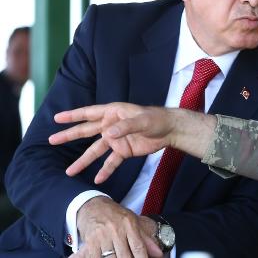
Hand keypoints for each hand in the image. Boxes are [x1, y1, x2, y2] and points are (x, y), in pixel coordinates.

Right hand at [50, 102, 216, 182]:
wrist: (170, 130)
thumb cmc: (157, 119)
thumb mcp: (143, 120)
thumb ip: (126, 126)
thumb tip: (109, 133)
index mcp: (113, 113)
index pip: (89, 113)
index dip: (73, 115)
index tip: (57, 118)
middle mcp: (111, 126)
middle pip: (87, 132)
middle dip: (69, 136)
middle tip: (52, 140)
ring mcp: (116, 139)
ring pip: (96, 151)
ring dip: (83, 161)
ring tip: (69, 172)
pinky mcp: (124, 151)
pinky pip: (111, 162)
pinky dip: (105, 170)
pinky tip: (97, 180)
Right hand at [72, 196, 162, 257]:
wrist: (92, 205)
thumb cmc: (115, 215)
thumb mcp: (133, 222)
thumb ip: (146, 239)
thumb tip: (159, 253)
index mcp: (129, 224)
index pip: (138, 247)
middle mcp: (116, 230)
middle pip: (125, 255)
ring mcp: (102, 236)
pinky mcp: (90, 242)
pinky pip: (95, 257)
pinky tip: (102, 257)